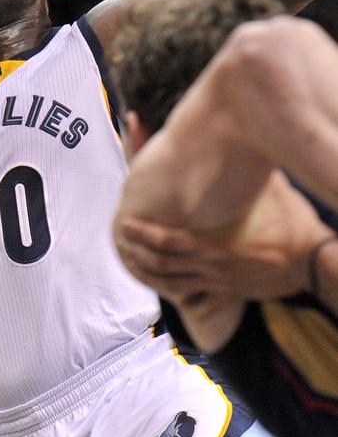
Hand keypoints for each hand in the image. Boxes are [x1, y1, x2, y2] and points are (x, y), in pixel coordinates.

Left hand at [115, 171, 330, 302]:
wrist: (315, 261)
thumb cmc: (293, 223)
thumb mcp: (268, 189)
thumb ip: (247, 169)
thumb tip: (240, 139)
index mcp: (215, 243)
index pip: (167, 241)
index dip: (143, 234)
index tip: (125, 224)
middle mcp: (212, 266)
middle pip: (163, 265)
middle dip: (138, 255)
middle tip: (121, 245)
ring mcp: (220, 283)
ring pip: (175, 284)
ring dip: (151, 275)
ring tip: (135, 264)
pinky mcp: (231, 292)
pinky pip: (197, 297)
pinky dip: (177, 292)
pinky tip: (168, 290)